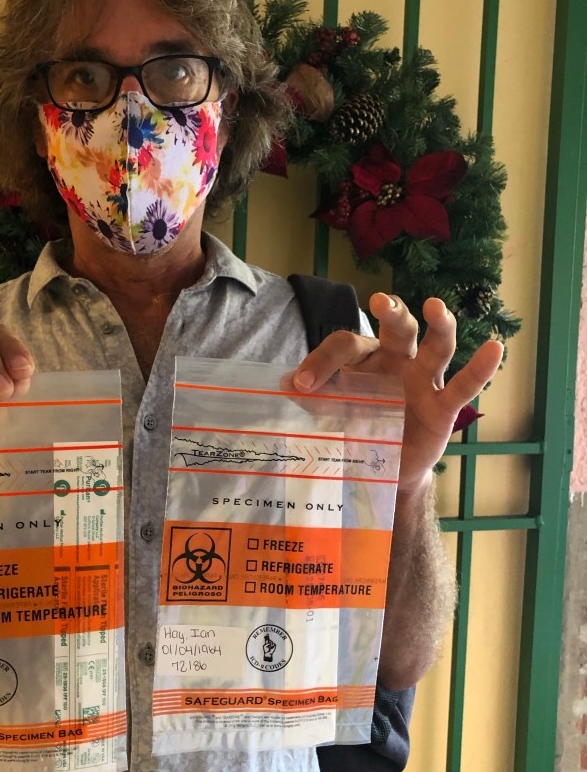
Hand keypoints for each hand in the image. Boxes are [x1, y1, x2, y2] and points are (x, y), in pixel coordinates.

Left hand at [292, 293, 503, 491]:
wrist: (382, 468)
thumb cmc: (356, 427)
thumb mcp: (330, 413)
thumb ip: (311, 398)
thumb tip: (276, 386)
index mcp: (364, 359)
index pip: (345, 345)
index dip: (321, 361)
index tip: (301, 385)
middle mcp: (397, 361)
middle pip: (398, 329)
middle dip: (391, 313)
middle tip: (379, 303)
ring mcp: (423, 381)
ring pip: (436, 346)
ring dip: (438, 325)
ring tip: (435, 308)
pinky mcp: (443, 407)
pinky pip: (464, 386)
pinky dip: (481, 368)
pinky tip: (495, 348)